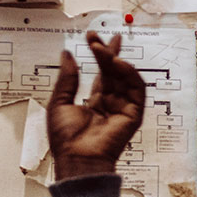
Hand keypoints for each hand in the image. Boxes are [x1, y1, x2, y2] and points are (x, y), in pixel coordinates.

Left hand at [46, 31, 145, 180]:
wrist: (77, 159)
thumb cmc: (65, 139)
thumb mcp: (59, 102)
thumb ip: (67, 78)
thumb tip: (66, 54)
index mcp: (95, 101)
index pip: (103, 72)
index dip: (100, 54)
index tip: (92, 37)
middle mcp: (111, 102)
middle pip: (114, 71)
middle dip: (107, 52)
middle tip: (96, 37)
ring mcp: (123, 107)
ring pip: (125, 77)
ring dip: (115, 60)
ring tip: (102, 49)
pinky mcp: (133, 114)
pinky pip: (137, 89)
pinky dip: (130, 74)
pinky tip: (118, 63)